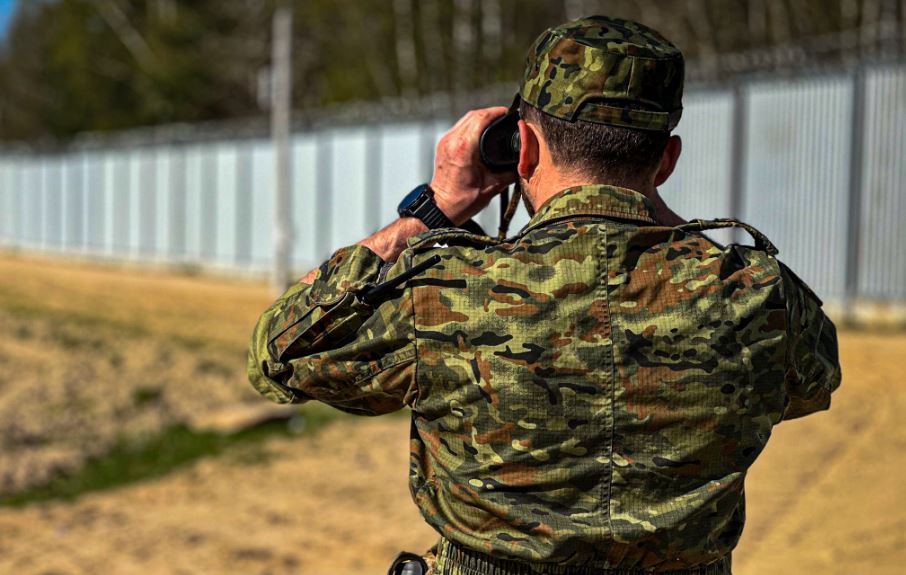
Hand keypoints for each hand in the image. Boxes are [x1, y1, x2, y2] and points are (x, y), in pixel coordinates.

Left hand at [430, 107, 517, 224]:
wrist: (442, 207)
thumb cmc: (463, 200)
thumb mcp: (493, 187)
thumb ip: (511, 172)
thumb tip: (525, 163)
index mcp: (464, 149)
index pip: (482, 118)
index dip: (497, 112)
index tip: (509, 113)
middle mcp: (453, 141)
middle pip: (474, 115)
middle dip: (491, 113)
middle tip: (505, 116)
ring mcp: (446, 141)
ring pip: (466, 119)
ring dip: (481, 117)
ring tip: (495, 121)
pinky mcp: (443, 144)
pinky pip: (460, 127)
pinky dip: (472, 125)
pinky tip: (482, 130)